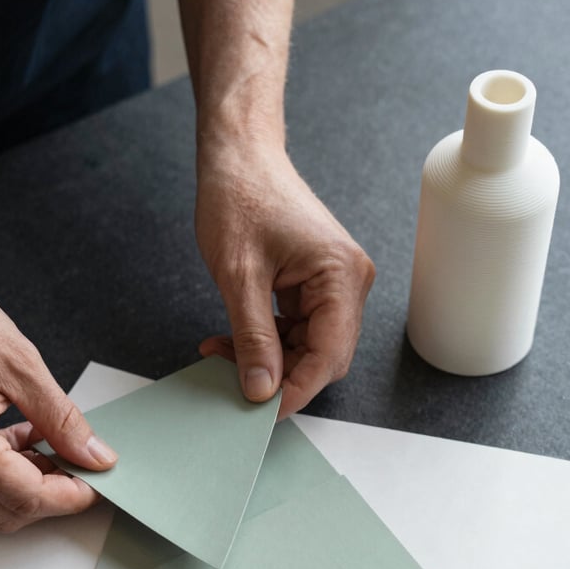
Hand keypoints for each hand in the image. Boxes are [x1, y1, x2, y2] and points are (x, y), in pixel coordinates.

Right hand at [0, 267, 116, 530]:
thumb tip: (94, 456)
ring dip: (27, 484)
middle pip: (6, 513)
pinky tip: (23, 437)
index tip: (98, 480)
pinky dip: (2, 470)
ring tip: (54, 445)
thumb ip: (62, 419)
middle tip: (82, 467)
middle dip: (51, 497)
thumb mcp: (21, 364)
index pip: (26, 497)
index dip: (70, 496)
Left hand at [195, 143, 374, 416]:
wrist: (239, 156)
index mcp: (341, 276)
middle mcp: (349, 282)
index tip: (260, 412)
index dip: (295, 390)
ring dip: (267, 360)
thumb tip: (262, 389)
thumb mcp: (238, 277)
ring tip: (221, 352)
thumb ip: (253, 338)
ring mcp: (334, 285)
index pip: (329, 356)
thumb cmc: (240, 197)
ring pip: (307, 349)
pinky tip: (232, 340)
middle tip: (232, 382)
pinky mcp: (316, 286)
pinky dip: (266, 342)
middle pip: (323, 358)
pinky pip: (297, 331)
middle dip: (279, 376)